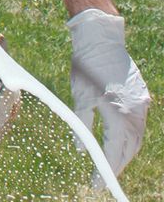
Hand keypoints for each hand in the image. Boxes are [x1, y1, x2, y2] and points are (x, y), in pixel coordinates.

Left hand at [68, 8, 149, 177]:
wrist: (101, 39)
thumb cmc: (86, 66)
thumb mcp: (80, 97)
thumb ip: (82, 124)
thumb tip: (81, 149)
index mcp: (119, 116)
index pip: (114, 152)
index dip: (106, 170)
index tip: (97, 183)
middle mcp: (136, 114)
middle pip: (130, 149)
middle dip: (117, 164)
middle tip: (104, 176)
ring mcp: (142, 105)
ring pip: (137, 138)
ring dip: (125, 152)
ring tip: (111, 162)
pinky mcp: (142, 96)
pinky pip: (139, 124)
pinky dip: (130, 136)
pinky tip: (120, 140)